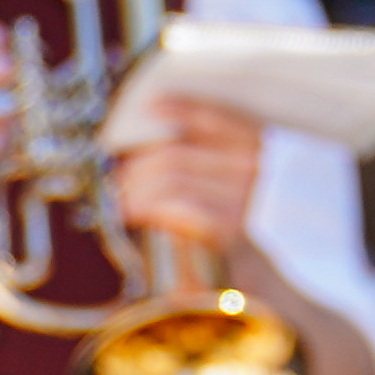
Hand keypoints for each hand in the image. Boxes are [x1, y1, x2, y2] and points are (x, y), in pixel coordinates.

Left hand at [106, 96, 263, 254]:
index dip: (182, 108)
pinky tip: (130, 213)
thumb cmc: (224, 214)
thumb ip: (200, 147)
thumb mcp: (222, 174)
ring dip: (137, 186)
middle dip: (139, 163)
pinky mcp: (230, 225)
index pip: (214, 116)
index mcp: (255, 145)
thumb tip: (150, 123)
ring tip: (121, 196)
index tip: (152, 106)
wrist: (247, 267)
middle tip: (118, 176)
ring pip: (171, 176)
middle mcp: (253, 165)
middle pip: (177, 150)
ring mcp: (244, 194)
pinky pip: (176, 205)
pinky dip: (146, 207)